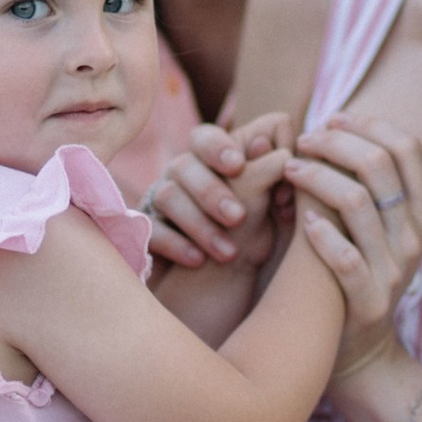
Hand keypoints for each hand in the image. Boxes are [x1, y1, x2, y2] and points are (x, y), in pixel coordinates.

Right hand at [145, 112, 293, 269]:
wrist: (218, 284)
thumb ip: (274, 177)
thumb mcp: (270, 209)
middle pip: (184, 164)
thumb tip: (270, 147)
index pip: (206, 137)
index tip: (239, 165)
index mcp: (212, 162)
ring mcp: (160, 203)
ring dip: (200, 224)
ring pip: (167, 196)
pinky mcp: (147, 233)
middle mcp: (182, 176)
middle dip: (211, 190)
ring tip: (229, 253)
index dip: (219, 146)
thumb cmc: (250, 236)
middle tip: (238, 218)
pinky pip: (152, 231)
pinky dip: (177, 245)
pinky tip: (198, 261)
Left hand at [284, 112, 421, 377]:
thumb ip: (365, 183)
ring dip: (316, 177)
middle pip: (380, 164)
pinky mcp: (369, 301)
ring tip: (290, 170)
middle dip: (334, 142)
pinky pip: (345, 257)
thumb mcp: (375, 227)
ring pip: (357, 201)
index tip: (330, 119)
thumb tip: (333, 125)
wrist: (359, 349)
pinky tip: (300, 218)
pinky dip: (320, 233)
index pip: (407, 146)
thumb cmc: (355, 272)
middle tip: (302, 141)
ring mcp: (395, 269)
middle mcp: (415, 237)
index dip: (368, 124)